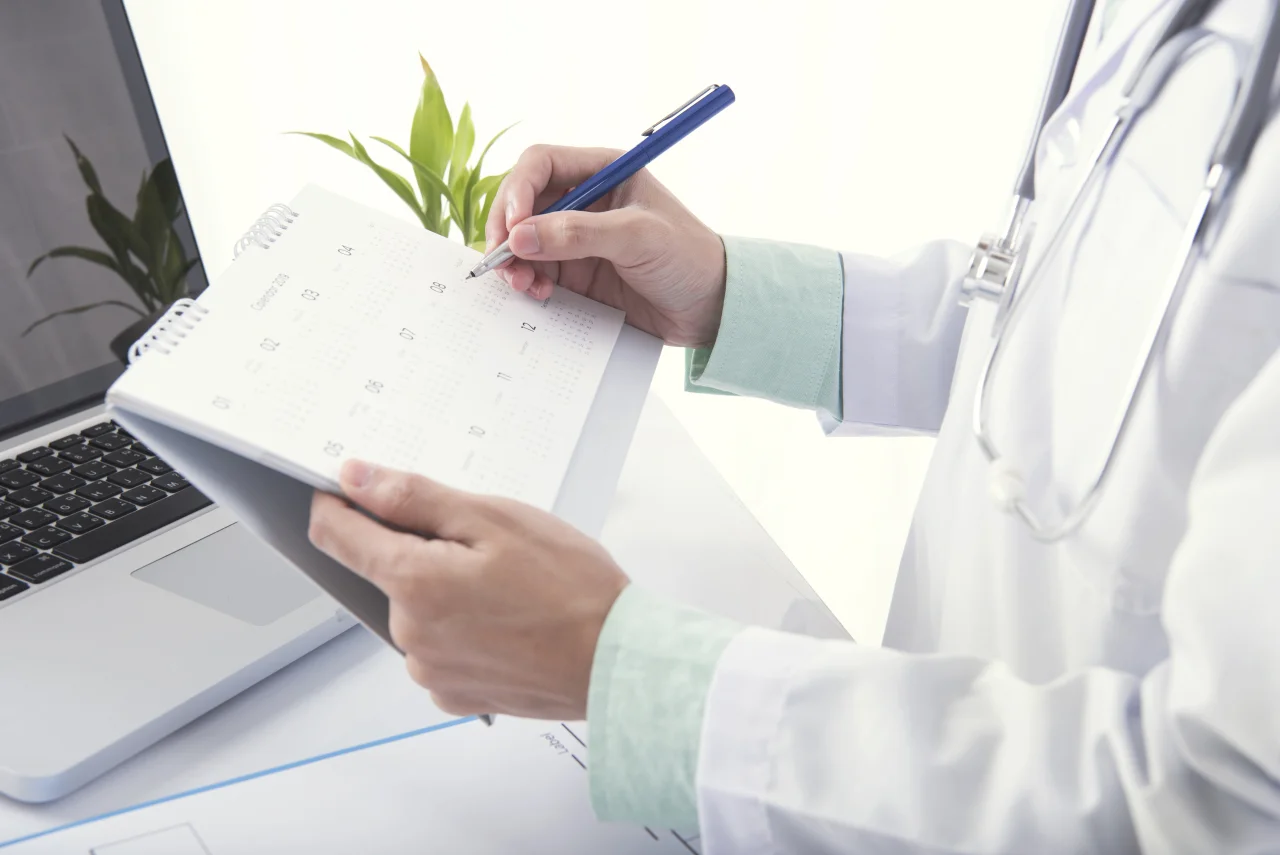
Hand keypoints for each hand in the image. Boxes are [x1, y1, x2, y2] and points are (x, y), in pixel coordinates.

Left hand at [307, 459, 629, 720]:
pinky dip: (463, 631)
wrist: (617, 661)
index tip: (353, 490)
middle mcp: (409, 635)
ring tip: (510, 590)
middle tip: (487, 546)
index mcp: (413, 583)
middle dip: (424, 551)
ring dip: (446, 593)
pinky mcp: (455, 695)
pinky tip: (509, 623)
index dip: (340, 505)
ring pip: (417, 612)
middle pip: (388, 573)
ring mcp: (431, 671)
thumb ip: (414, 499)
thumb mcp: (495, 518)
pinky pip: (440, 649)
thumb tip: (355, 479)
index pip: (337, 537)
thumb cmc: (570, 588)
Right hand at [485, 144, 726, 346]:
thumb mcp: (638, 237)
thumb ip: (579, 234)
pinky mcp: (576, 274)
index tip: (514, 227)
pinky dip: (527, 282)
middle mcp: (584, 201)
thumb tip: (522, 237)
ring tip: (521, 284)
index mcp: (603, 172)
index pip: (541, 165)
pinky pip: (535, 272)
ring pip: (523, 241)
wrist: (712, 309)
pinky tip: (537, 294)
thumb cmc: (689, 258)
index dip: (518, 191)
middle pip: (522, 203)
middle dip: (506, 229)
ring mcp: (576, 239)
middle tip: (501, 260)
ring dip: (513, 261)